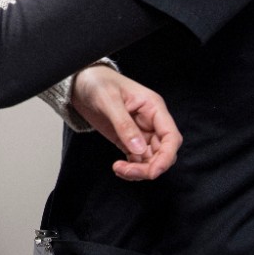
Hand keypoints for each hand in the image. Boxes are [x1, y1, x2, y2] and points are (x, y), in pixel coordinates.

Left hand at [70, 65, 181, 180]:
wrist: (81, 83)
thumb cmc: (98, 83)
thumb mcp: (109, 101)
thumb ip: (124, 125)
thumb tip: (139, 149)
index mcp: (154, 108)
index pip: (171, 137)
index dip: (166, 157)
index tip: (152, 171)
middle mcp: (152, 122)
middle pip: (163, 152)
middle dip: (149, 167)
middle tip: (127, 171)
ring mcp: (141, 133)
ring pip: (151, 159)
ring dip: (139, 170)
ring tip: (119, 169)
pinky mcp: (128, 140)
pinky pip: (138, 160)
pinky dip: (131, 168)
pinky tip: (119, 168)